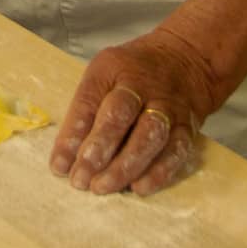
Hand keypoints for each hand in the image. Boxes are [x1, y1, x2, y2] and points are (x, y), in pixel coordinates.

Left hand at [49, 28, 219, 196]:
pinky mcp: (187, 126)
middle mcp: (141, 84)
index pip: (88, 100)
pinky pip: (175, 150)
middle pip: (119, 115)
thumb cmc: (132, 74)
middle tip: (81, 179)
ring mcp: (167, 105)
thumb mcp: (104, 76)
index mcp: (111, 68)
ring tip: (103, 186)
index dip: (72, 135)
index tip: (59, 165)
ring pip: (148, 135)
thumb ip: (87, 113)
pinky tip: (139, 187)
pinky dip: (158, 172)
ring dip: (125, 165)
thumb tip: (66, 159)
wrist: (186, 59)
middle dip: (98, 149)